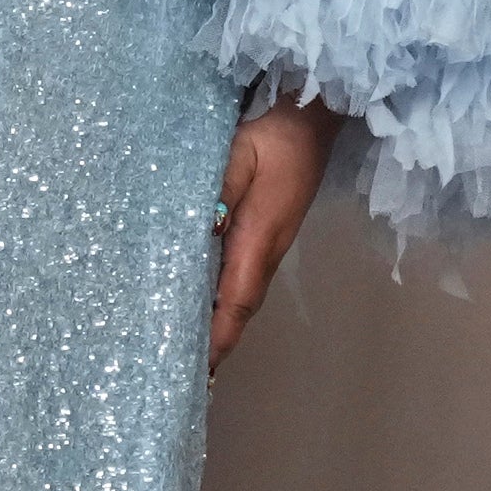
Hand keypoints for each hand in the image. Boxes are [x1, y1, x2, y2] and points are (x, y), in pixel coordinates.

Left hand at [210, 95, 339, 365]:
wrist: (312, 117)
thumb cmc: (272, 136)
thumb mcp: (236, 158)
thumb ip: (213, 197)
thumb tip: (196, 238)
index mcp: (258, 240)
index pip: (234, 302)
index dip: (217, 338)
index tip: (198, 370)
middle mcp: (267, 252)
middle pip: (238, 308)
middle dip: (213, 343)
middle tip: (177, 374)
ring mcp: (270, 245)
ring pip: (239, 296)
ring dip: (217, 323)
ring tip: (183, 350)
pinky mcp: (267, 234)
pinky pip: (240, 277)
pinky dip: (220, 299)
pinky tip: (198, 303)